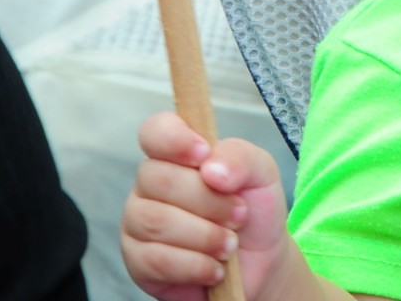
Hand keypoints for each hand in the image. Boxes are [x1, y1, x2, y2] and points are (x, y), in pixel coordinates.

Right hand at [120, 112, 293, 300]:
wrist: (260, 263)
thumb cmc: (254, 210)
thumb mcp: (261, 174)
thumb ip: (240, 158)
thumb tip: (211, 169)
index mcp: (177, 153)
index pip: (155, 131)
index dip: (173, 139)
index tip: (203, 154)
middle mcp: (150, 183)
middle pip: (159, 179)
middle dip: (208, 201)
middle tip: (239, 214)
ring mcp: (139, 222)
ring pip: (156, 222)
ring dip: (204, 236)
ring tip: (230, 245)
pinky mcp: (138, 262)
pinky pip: (156, 260)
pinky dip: (195, 265)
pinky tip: (214, 268)